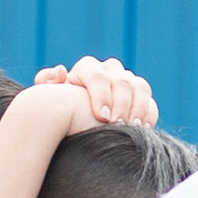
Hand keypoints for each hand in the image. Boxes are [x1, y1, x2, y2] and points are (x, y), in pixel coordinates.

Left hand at [32, 58, 157, 134]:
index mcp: (87, 69)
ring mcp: (127, 84)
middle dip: (120, 103)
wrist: (75, 126)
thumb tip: (62, 71)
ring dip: (138, 107)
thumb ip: (46, 82)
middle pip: (121, 79)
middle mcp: (109, 71)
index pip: (96, 74)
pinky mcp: (140, 99)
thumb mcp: (46, 98)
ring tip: (133, 127)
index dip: (101, 94)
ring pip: (140, 86)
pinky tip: (143, 129)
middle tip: (117, 125)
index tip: (101, 117)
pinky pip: (151, 102)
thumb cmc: (58, 113)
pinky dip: (149, 114)